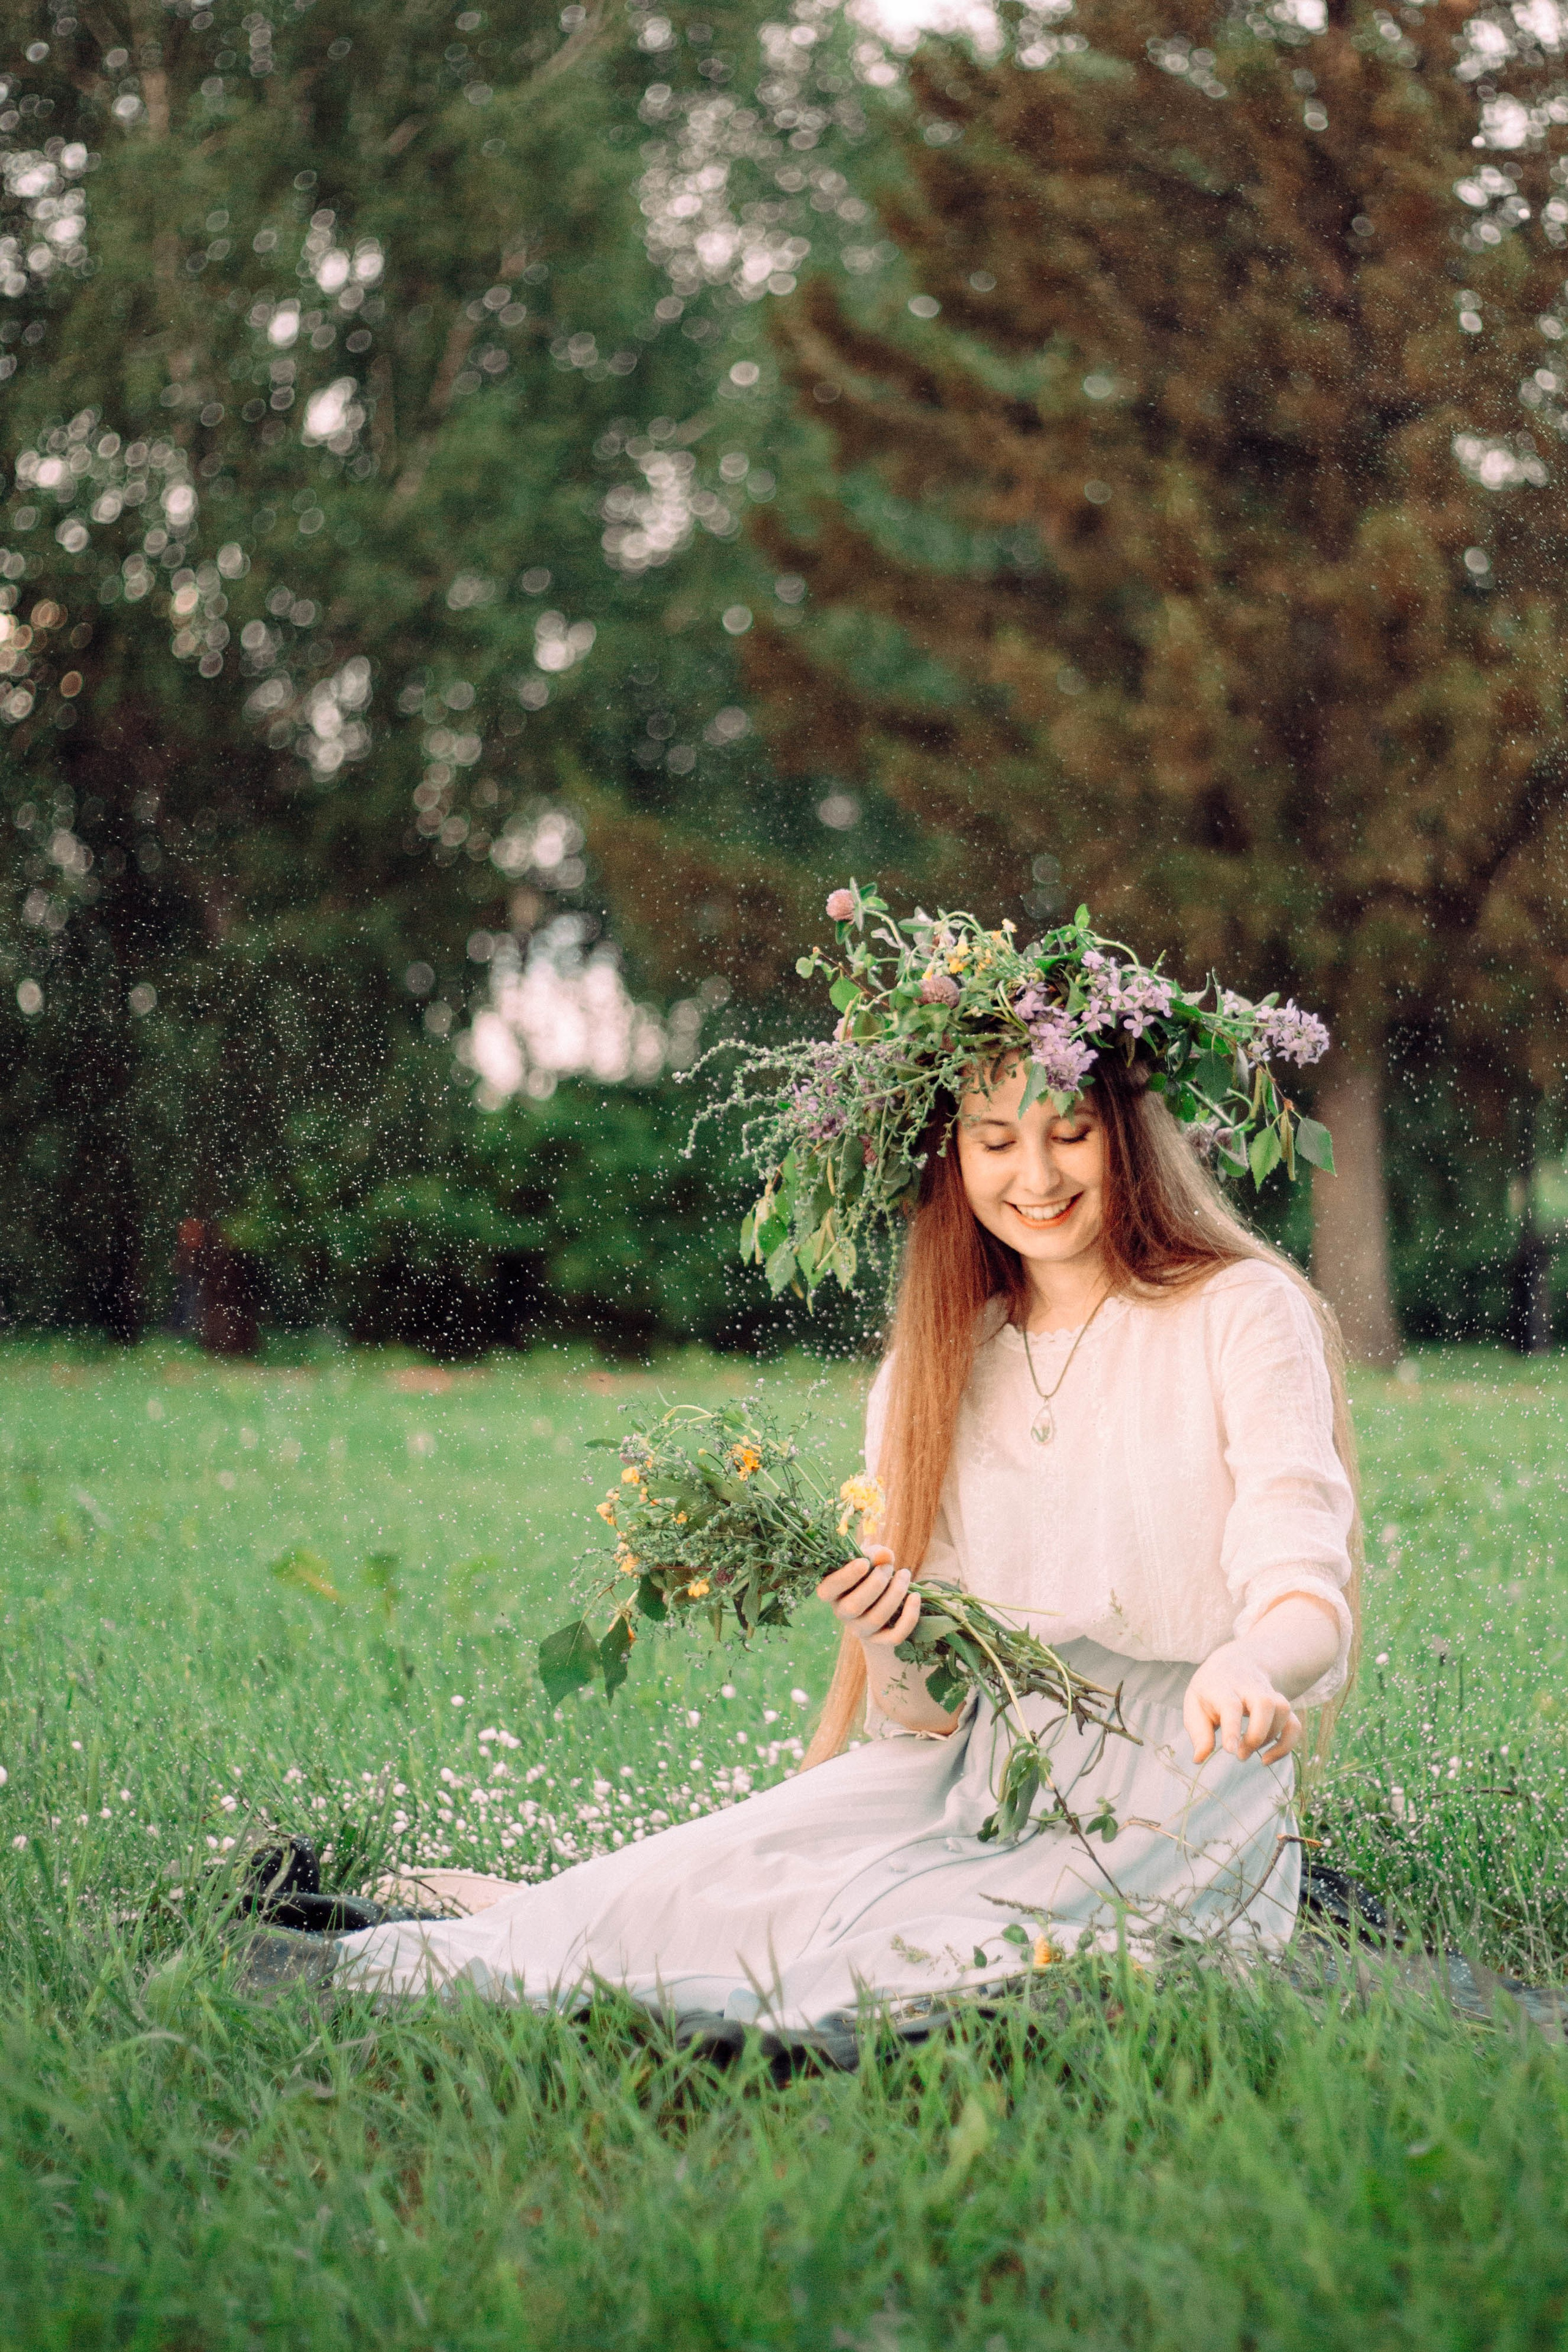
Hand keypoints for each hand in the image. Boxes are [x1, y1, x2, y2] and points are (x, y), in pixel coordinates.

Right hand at [816, 1545, 919, 1649]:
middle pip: (854, 1606)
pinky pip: (895, 1635)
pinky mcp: (880, 1641)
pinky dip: (909, 1616)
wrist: (879, 1604)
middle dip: (876, 1583)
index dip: (845, 1577)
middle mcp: (842, 1614)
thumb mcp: (868, 1561)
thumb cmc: (869, 1575)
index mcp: (831, 1593)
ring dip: (895, 1593)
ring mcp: (861, 1630)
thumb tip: (884, 1555)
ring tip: (904, 1574)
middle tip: (888, 1567)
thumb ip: (874, 1555)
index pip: (827, 1590)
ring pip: (877, 1618)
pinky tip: (915, 1596)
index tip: (863, 1562)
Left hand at [1183, 1640, 1301, 1766]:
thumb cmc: (1211, 1689)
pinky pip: (1294, 1724)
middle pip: (1265, 1703)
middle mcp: (1249, 1687)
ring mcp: (1268, 1694)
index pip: (1231, 1704)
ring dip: (1271, 1738)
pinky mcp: (1280, 1705)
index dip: (1232, 1728)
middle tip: (1241, 1755)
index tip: (1231, 1750)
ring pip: (1282, 1710)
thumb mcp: (1195, 1704)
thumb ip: (1198, 1732)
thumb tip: (1199, 1759)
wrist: (1236, 1662)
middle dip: (1257, 1735)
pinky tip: (1268, 1757)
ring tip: (1250, 1752)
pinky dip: (1286, 1744)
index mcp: (1223, 1687)